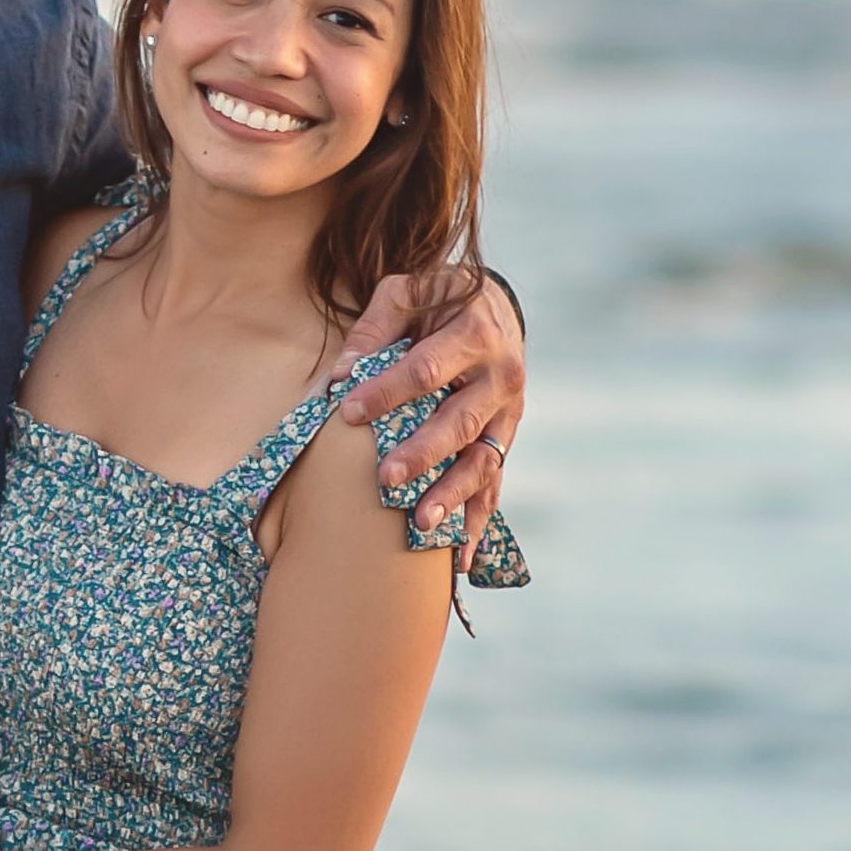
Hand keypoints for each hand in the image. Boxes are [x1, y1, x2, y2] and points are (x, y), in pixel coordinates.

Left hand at [336, 266, 524, 549]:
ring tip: (420, 525)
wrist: (497, 308)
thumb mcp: (409, 292)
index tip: (347, 410)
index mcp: (476, 333)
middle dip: (422, 453)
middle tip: (384, 479)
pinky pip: (494, 485)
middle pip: (459, 423)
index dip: (387, 391)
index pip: (427, 369)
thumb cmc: (440, 300)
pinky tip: (458, 559)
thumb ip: (375, 326)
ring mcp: (509, 413)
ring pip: (482, 462)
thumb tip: (341, 374)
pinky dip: (477, 522)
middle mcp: (501, 376)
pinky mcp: (506, 439)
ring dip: (451, 496)